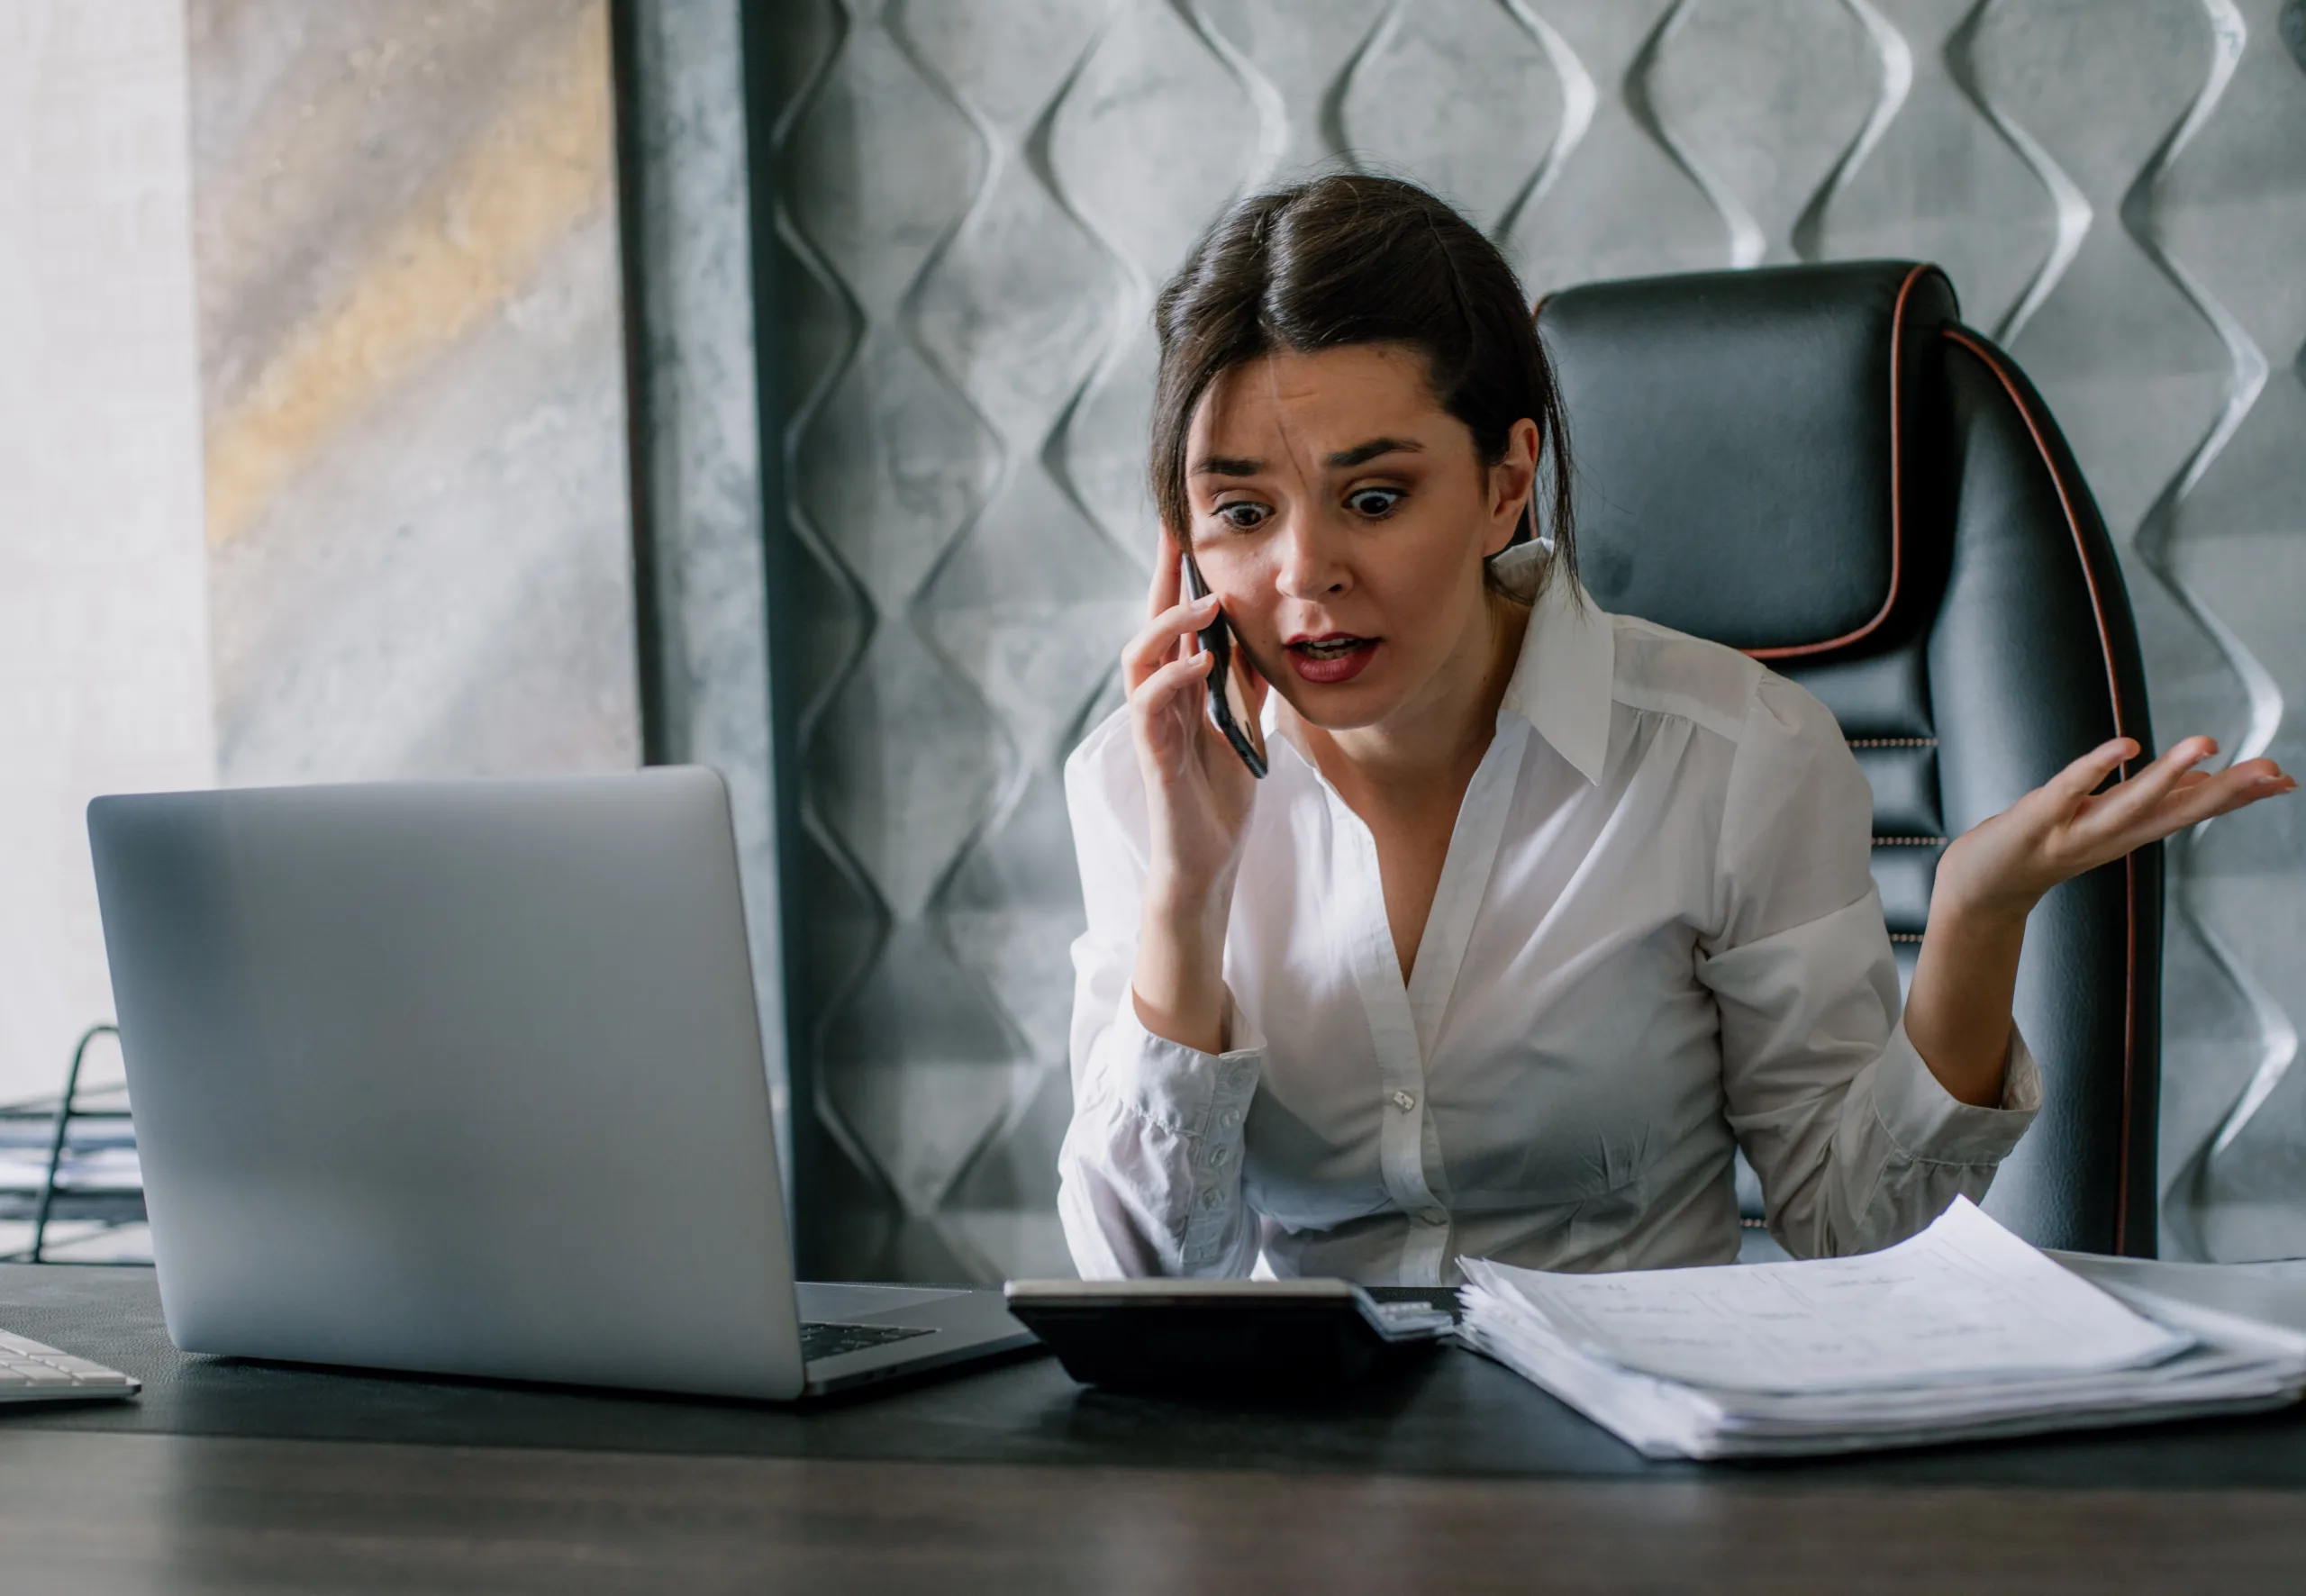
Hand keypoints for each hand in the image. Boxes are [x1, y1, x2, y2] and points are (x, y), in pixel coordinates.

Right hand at [1123, 532, 1267, 1052]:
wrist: (1206, 864)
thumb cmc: (1218, 796)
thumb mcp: (1243, 723)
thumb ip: (1245, 680)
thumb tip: (1262, 629)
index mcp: (1179, 688)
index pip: (1173, 618)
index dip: (1177, 572)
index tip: (1186, 521)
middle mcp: (1158, 700)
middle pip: (1148, 623)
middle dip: (1162, 577)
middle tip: (1179, 531)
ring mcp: (1152, 728)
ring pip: (1141, 660)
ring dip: (1170, 627)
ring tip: (1205, 603)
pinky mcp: (1156, 761)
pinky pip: (1152, 712)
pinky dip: (1173, 683)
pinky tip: (1198, 665)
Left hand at [1906, 735, 2292, 1106]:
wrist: (1981, 886)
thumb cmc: (2047, 845)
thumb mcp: (2108, 822)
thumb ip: (2155, 801)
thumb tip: (2204, 777)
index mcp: (2130, 832)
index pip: (2192, 810)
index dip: (2238, 796)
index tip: (2283, 781)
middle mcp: (2110, 836)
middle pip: (2174, 811)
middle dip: (2225, 791)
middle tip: (2272, 771)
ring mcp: (2073, 830)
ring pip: (2129, 803)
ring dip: (2168, 776)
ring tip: (2205, 744)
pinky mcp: (2035, 820)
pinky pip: (2068, 791)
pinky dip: (2095, 769)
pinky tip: (2125, 746)